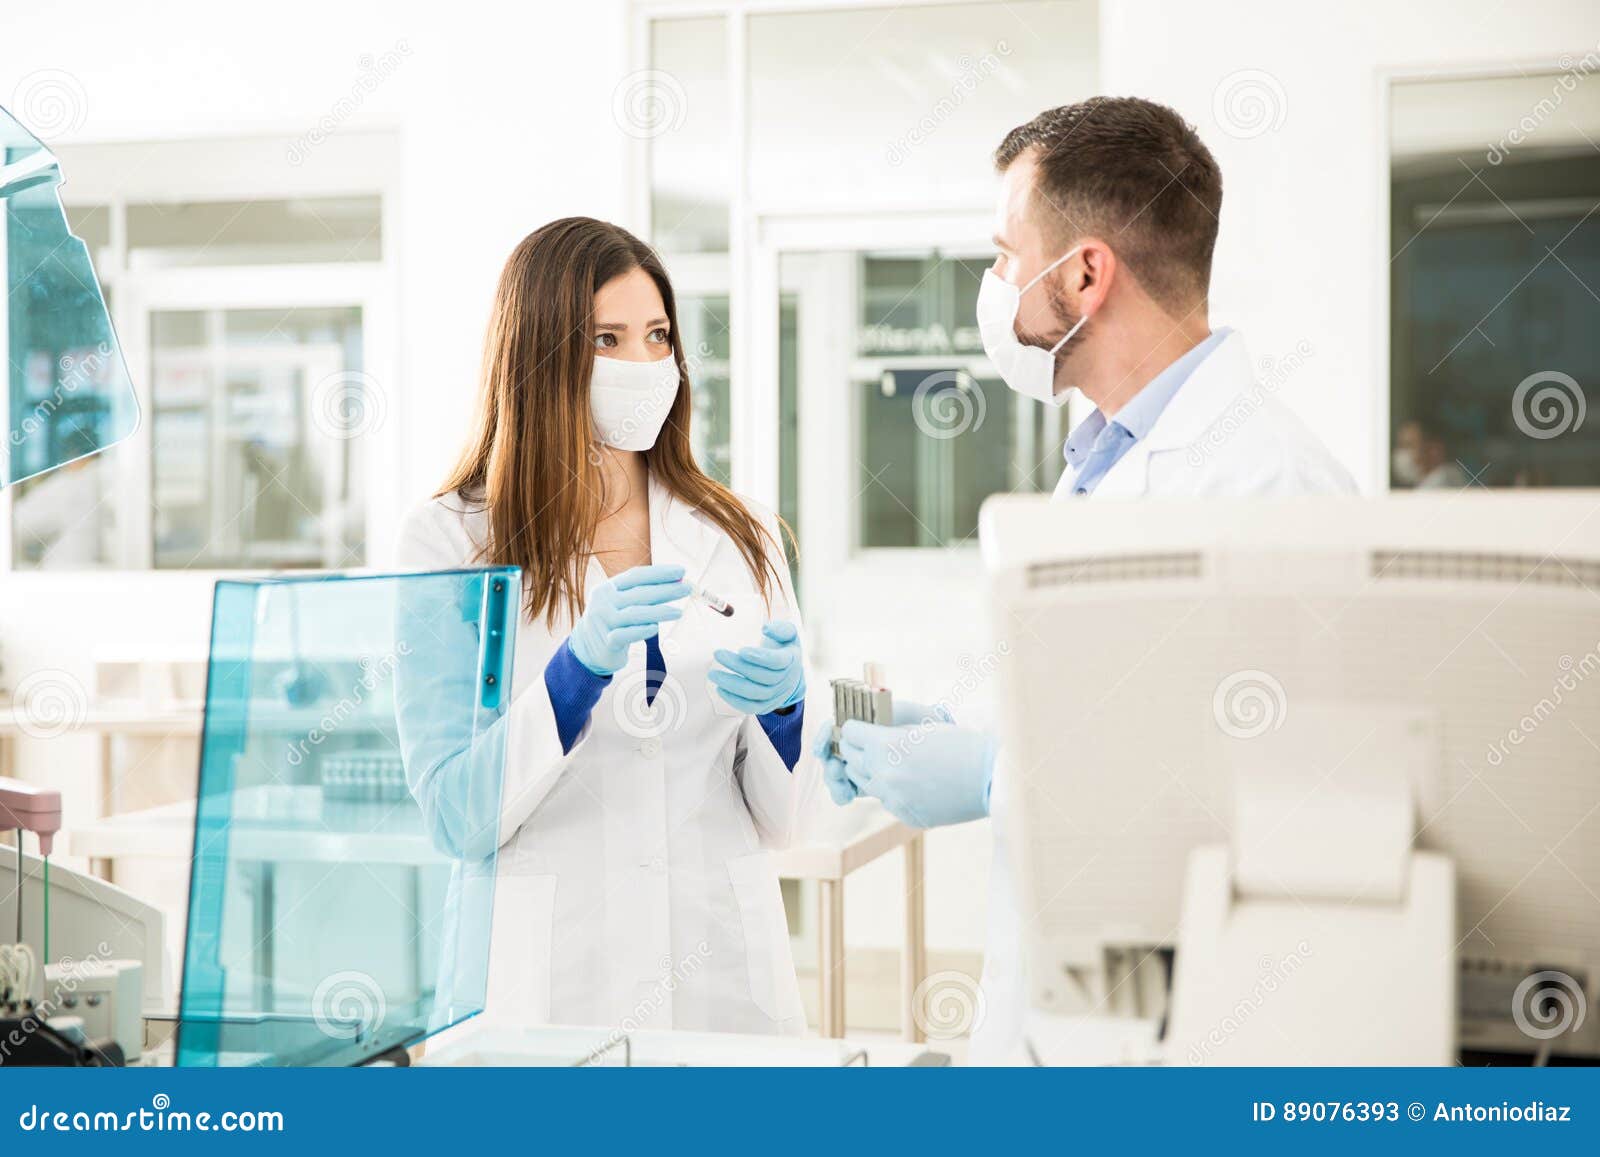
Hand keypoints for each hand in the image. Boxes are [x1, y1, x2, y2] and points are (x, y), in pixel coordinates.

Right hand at [568, 564, 690, 675]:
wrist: (585, 649)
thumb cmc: (611, 621)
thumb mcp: (619, 601)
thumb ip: (642, 592)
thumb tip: (676, 581)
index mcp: (608, 587)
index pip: (636, 576)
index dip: (660, 573)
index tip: (681, 571)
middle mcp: (604, 602)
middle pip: (639, 593)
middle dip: (666, 590)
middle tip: (687, 588)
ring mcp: (603, 622)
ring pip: (635, 614)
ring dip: (660, 612)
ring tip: (678, 612)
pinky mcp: (607, 642)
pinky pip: (626, 635)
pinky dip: (641, 631)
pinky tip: (655, 629)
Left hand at [709, 620, 804, 714]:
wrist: (790, 672)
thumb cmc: (783, 649)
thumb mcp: (787, 633)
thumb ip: (779, 628)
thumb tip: (766, 628)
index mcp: (791, 660)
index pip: (777, 661)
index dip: (760, 657)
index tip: (741, 650)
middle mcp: (786, 680)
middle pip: (762, 677)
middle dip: (738, 666)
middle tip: (719, 654)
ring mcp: (777, 695)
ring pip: (755, 693)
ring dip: (732, 684)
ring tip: (714, 674)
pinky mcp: (767, 705)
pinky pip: (750, 707)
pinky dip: (734, 700)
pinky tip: (721, 689)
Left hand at [816, 700, 952, 806]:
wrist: (991, 778)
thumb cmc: (962, 743)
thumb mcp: (924, 723)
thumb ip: (891, 721)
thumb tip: (868, 722)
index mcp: (885, 746)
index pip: (849, 733)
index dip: (856, 727)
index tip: (864, 726)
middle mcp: (883, 775)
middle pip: (850, 760)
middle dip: (859, 748)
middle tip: (873, 741)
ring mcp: (893, 800)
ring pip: (865, 783)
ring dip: (872, 770)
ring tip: (894, 761)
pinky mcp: (904, 816)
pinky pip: (886, 800)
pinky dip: (893, 790)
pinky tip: (914, 781)